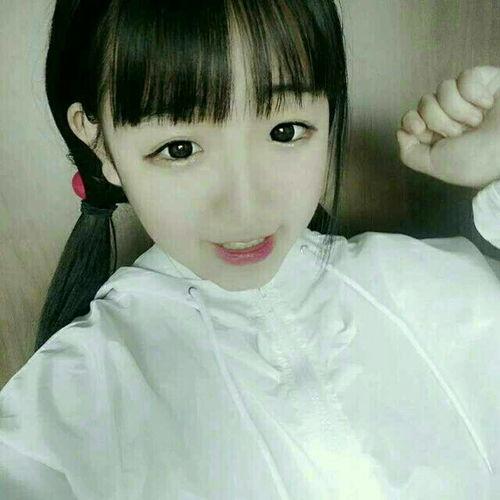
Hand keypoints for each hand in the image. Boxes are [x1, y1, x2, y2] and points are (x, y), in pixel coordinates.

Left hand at [396, 66, 499, 189]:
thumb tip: (400, 132)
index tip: (421, 130)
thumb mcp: (435, 165)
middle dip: (439, 120)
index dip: (411, 121)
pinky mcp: (486, 80)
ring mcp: (469, 98)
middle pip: (424, 103)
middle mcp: (452, 117)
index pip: (411, 118)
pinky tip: (488, 106)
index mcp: (439, 137)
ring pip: (442, 89)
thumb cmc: (476, 161)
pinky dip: (474, 94)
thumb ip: (410, 154)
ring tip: (477, 122)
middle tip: (460, 133)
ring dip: (458, 110)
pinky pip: (465, 77)